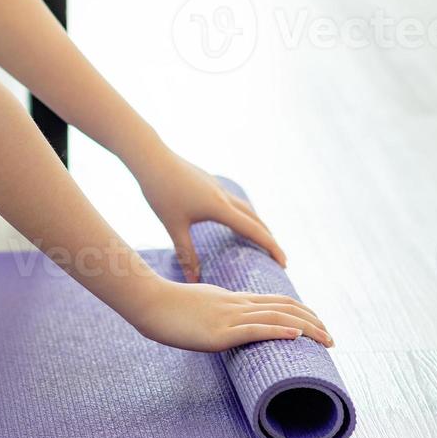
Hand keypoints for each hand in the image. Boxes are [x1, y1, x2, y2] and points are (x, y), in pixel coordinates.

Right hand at [122, 277, 332, 351]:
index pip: (276, 301)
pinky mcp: (219, 332)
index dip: (301, 311)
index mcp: (233, 299)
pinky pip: (254, 330)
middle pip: (284, 307)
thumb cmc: (166, 308)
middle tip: (331, 338)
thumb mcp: (198, 307)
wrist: (148, 302)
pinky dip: (279, 331)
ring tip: (326, 340)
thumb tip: (224, 327)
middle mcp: (237, 304)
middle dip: (313, 322)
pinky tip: (296, 336)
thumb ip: (215, 314)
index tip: (317, 325)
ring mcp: (229, 317)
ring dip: (307, 329)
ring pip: (276, 317)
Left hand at [133, 149, 286, 281]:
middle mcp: (224, 196)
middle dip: (268, 239)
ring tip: (262, 240)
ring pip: (245, 208)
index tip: (284, 263)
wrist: (151, 158)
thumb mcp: (174, 226)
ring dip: (257, 224)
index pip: (252, 230)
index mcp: (219, 207)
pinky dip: (242, 214)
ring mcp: (217, 187)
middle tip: (279, 258)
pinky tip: (235, 219)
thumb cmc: (161, 192)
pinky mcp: (209, 182)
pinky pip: (234, 201)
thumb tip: (194, 280)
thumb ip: (186, 254)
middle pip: (255, 219)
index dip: (271, 247)